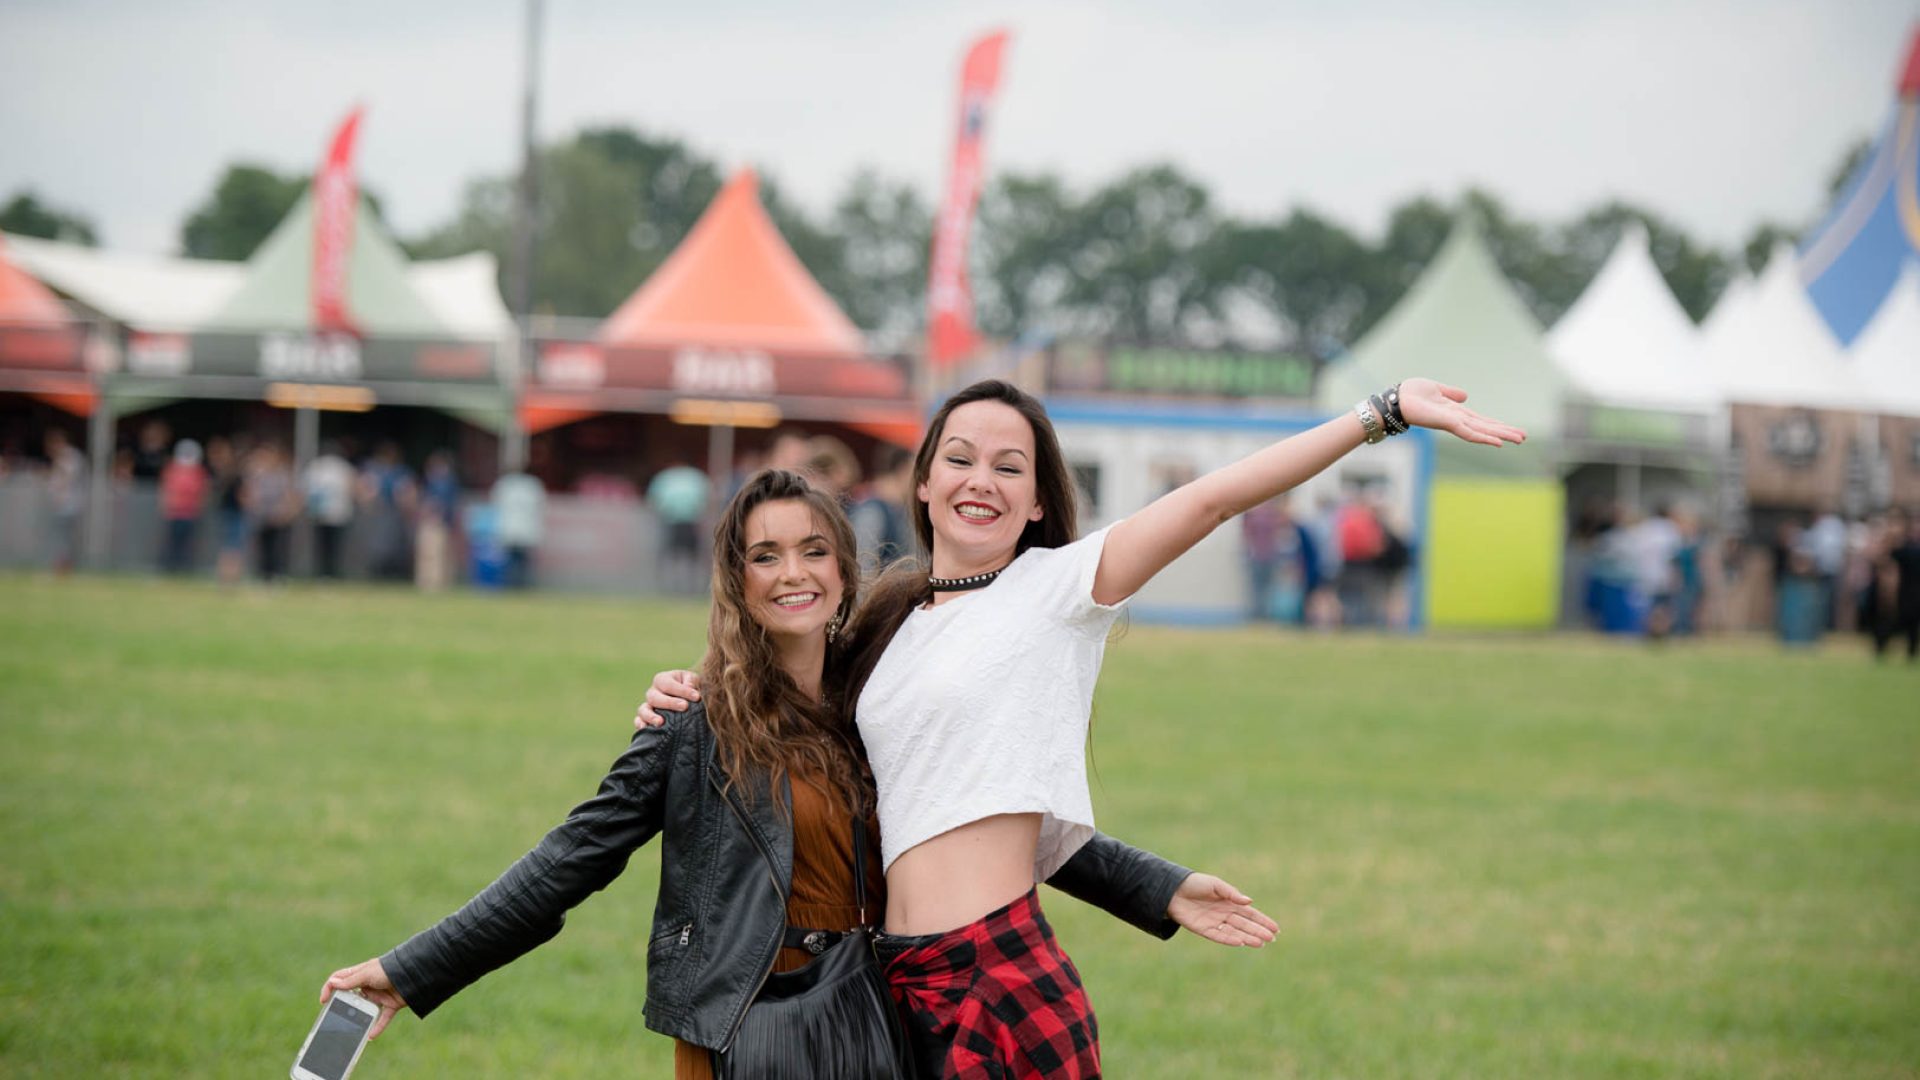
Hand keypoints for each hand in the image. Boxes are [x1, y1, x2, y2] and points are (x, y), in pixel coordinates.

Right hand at [320, 958, 407, 1038]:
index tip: (324, 1001)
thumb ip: (350, 981)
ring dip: (359, 1019)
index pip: (340, 979)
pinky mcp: (391, 1004)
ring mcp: (379, 995)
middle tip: (335, 1017)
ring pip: (365, 1010)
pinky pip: (382, 1019)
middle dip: (343, 1007)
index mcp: (360, 974)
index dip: (330, 988)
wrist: (414, 973)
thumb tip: (333, 983)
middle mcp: (368, 985)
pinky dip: (377, 1028)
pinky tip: (370, 1036)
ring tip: (352, 1029)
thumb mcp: (367, 974)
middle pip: (351, 997)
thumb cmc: (389, 968)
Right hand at [634, 669, 701, 729]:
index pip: (668, 684)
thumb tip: (689, 689)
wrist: (687, 698)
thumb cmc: (689, 686)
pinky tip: (645, 728)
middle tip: (684, 707)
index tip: (697, 697)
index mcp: (663, 679)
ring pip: (643, 709)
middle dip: (670, 702)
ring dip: (651, 716)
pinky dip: (640, 724)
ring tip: (660, 722)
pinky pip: (638, 721)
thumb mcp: (692, 680)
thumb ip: (691, 682)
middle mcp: (653, 692)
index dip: (682, 690)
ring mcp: (648, 706)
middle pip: (654, 697)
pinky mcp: (646, 718)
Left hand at [1167, 872, 1278, 947]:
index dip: (1262, 921)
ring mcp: (1214, 923)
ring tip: (1261, 943)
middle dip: (1258, 931)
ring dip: (1247, 937)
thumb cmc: (1195, 884)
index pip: (1250, 914)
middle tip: (1272, 938)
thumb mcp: (1215, 885)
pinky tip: (1240, 942)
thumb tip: (1249, 901)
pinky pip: (1219, 936)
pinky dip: (1229, 939)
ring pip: (1235, 932)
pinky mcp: (1203, 929)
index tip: (1275, 928)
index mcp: (1229, 902)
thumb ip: (1232, 893)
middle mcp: (1224, 914)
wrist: (1172, 889)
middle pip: (1245, 925)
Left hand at [1394, 378, 1526, 448]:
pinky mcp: (1448, 423)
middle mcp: (1457, 419)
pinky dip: (1483, 437)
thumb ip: (1451, 393)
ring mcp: (1453, 423)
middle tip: (1524, 438)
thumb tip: (1465, 396)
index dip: (1497, 425)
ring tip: (1518, 439)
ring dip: (1500, 435)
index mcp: (1455, 412)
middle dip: (1505, 432)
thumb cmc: (1412, 394)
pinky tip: (1497, 442)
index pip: (1480, 420)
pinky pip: (1469, 432)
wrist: (1397, 399)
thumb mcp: (1436, 389)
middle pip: (1486, 427)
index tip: (1513, 429)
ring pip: (1482, 431)